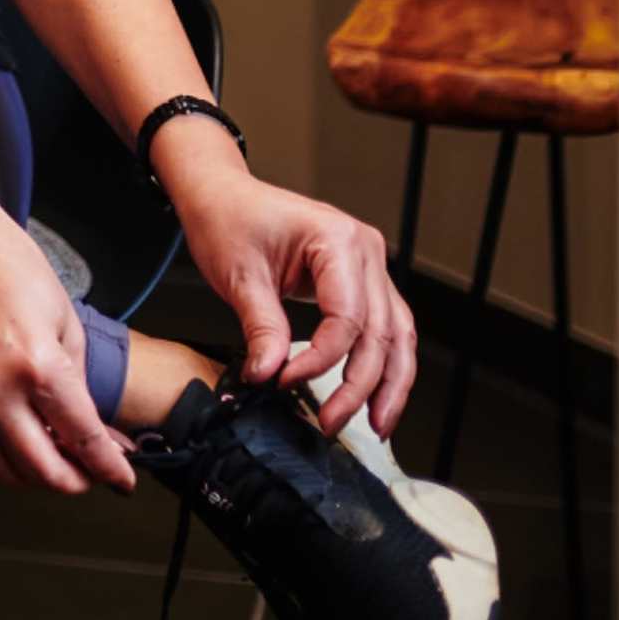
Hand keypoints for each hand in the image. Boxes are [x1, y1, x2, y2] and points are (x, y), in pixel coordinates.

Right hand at [0, 203, 133, 493]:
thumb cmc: (13, 271)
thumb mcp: (67, 326)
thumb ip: (81, 389)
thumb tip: (99, 437)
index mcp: (39, 367)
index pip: (83, 440)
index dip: (110, 469)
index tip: (124, 482)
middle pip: (42, 471)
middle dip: (76, 481)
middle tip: (93, 472)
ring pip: (5, 472)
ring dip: (38, 476)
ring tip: (59, 458)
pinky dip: (5, 461)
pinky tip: (25, 443)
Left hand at [164, 148, 417, 440]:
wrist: (221, 194)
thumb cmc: (228, 219)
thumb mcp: (238, 275)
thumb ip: (261, 328)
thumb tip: (270, 375)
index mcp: (338, 240)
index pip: (347, 318)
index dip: (321, 359)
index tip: (287, 381)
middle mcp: (366, 251)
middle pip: (381, 332)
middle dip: (361, 385)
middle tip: (335, 423)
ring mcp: (369, 265)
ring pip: (397, 335)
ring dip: (388, 384)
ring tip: (376, 425)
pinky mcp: (361, 281)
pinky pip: (384, 327)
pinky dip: (382, 364)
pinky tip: (375, 397)